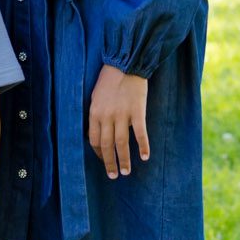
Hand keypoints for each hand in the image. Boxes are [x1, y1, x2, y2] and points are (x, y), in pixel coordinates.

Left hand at [88, 65, 148, 179]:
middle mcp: (107, 116)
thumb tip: (98, 131)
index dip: (98, 153)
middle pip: (106, 145)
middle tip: (114, 175)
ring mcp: (122, 115)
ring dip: (124, 160)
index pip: (93, 140)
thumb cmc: (109, 79)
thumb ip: (97, 114)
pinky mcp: (137, 112)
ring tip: (126, 172)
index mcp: (94, 113)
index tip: (104, 161)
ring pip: (122, 143)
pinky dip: (143, 146)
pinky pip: (140, 133)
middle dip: (109, 162)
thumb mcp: (96, 96)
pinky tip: (145, 156)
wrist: (126, 64)